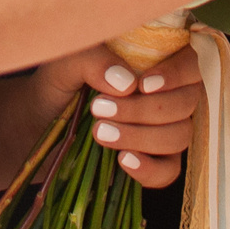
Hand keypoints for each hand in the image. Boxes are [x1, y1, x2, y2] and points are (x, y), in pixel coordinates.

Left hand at [31, 45, 203, 188]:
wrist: (38, 121)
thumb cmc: (58, 81)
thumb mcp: (66, 62)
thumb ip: (92, 60)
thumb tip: (126, 82)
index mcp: (156, 57)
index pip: (191, 62)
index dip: (176, 74)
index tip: (143, 85)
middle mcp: (168, 92)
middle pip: (187, 103)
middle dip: (144, 110)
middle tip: (100, 109)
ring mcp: (164, 127)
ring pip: (180, 135)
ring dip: (142, 137)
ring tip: (100, 132)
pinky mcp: (153, 159)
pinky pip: (170, 170)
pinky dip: (150, 169)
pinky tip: (124, 161)